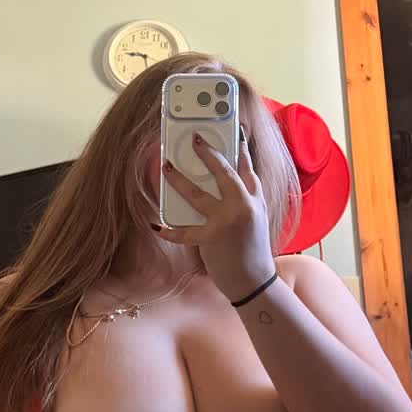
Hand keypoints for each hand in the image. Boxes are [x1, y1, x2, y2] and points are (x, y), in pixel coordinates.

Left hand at [162, 131, 274, 303]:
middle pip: (224, 173)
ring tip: (166, 167)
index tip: (235, 130)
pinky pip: (184, 232)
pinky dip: (169, 230)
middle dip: (208, 154)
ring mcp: (226, 221)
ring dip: (178, 180)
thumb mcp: (254, 220)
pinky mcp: (211, 238)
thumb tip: (219, 185)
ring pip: (197, 195)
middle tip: (195, 139)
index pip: (248, 168)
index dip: (241, 148)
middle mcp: (243, 206)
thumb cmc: (252, 251)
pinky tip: (156, 225)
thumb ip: (242, 201)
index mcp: (255, 200)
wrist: (255, 281)